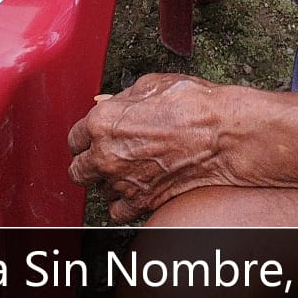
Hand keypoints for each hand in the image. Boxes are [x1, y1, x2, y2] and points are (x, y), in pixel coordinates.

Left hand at [68, 74, 259, 221]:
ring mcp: (122, 182)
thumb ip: (122, 99)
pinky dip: (123, 204)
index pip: (74, 138)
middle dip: (89, 162)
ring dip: (108, 182)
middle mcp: (105, 155)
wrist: (223, 134)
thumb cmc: (192, 104)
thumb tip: (111, 104)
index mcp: (102, 122)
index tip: (94, 137)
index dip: (86, 136)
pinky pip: (116, 213)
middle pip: (78, 170)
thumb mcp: (151, 85)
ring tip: (128, 171)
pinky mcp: (142, 202)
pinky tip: (134, 191)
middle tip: (105, 155)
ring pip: (97, 191)